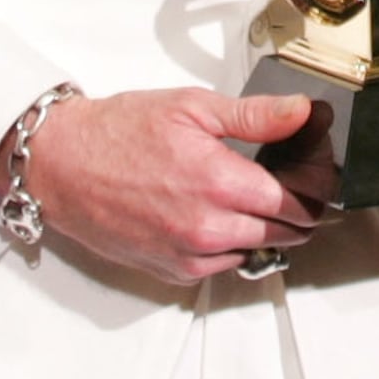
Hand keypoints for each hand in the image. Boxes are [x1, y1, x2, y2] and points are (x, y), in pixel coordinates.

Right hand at [29, 86, 326, 286]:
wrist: (63, 165)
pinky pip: (224, 265)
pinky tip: (221, 217)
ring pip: (258, 251)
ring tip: (253, 198)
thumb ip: (254, 116)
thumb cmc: (117, 133)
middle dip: (298, 210)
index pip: (297, 203)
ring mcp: (190, 254)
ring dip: (267, 229)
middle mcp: (207, 227)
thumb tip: (301, 113)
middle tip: (292, 185)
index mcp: (218, 182)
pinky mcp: (173, 270)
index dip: (314, 188)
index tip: (315, 176)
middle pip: (286, 232)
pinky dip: (233, 245)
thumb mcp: (190, 107)